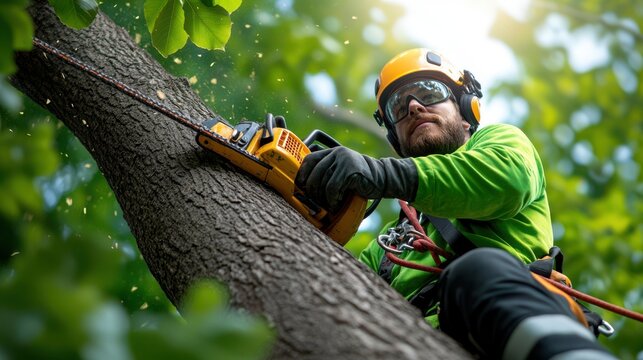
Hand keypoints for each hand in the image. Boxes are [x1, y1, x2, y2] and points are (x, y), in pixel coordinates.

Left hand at [295, 147, 417, 211]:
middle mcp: (337, 153)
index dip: (302, 174)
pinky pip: (333, 189)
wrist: (383, 178)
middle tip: (315, 201)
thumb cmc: (361, 178)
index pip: (310, 160)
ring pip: (322, 183)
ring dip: (323, 198)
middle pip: (314, 174)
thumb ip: (329, 172)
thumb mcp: (343, 170)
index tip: (300, 186)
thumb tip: (307, 186)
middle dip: (312, 191)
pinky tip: (335, 204)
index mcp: (333, 152)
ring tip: (328, 204)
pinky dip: (332, 200)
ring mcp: (344, 161)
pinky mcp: (350, 171)